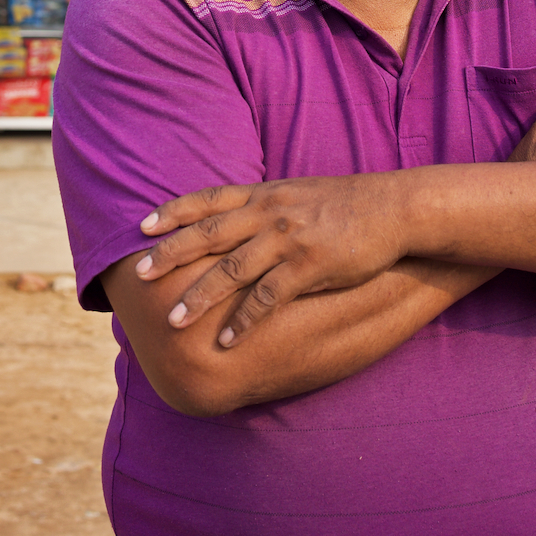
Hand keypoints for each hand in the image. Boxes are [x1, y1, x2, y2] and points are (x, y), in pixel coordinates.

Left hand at [131, 172, 413, 349]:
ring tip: (174, 321)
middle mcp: (269, 213)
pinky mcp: (311, 266)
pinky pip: (269, 298)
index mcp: (264, 194)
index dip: (173, 212)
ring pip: (232, 270)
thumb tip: (233, 218)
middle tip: (140, 275)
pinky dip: (245, 320)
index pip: (208, 200)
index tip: (142, 226)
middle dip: (171, 254)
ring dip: (200, 297)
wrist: (394, 208)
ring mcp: (289, 239)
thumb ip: (263, 205)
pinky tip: (228, 340)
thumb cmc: (345, 204)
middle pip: (209, 233)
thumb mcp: (297, 194)